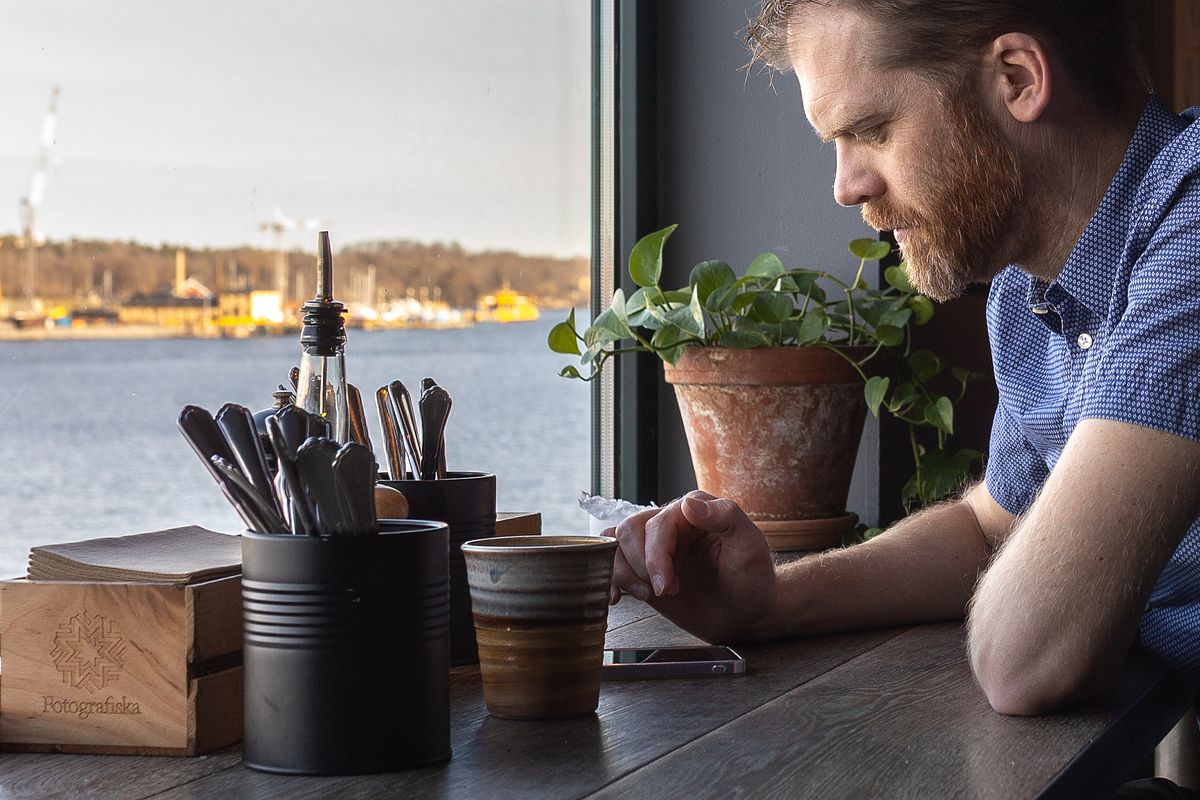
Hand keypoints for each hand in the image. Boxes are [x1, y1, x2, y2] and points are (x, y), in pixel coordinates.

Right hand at [609, 490, 777, 643]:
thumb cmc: (753, 578)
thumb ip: (725, 517)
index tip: (669, 588)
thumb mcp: (750, 545)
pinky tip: (618, 596)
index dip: (656, 557)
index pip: (658, 524)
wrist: (748, 613)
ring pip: (616, 545)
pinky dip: (610, 578)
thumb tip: (688, 503)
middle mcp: (671, 523)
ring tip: (650, 595)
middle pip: (630, 531)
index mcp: (694, 509)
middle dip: (641, 566)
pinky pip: (614, 564)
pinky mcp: (647, 569)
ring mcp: (657, 547)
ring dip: (626, 573)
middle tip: (665, 592)